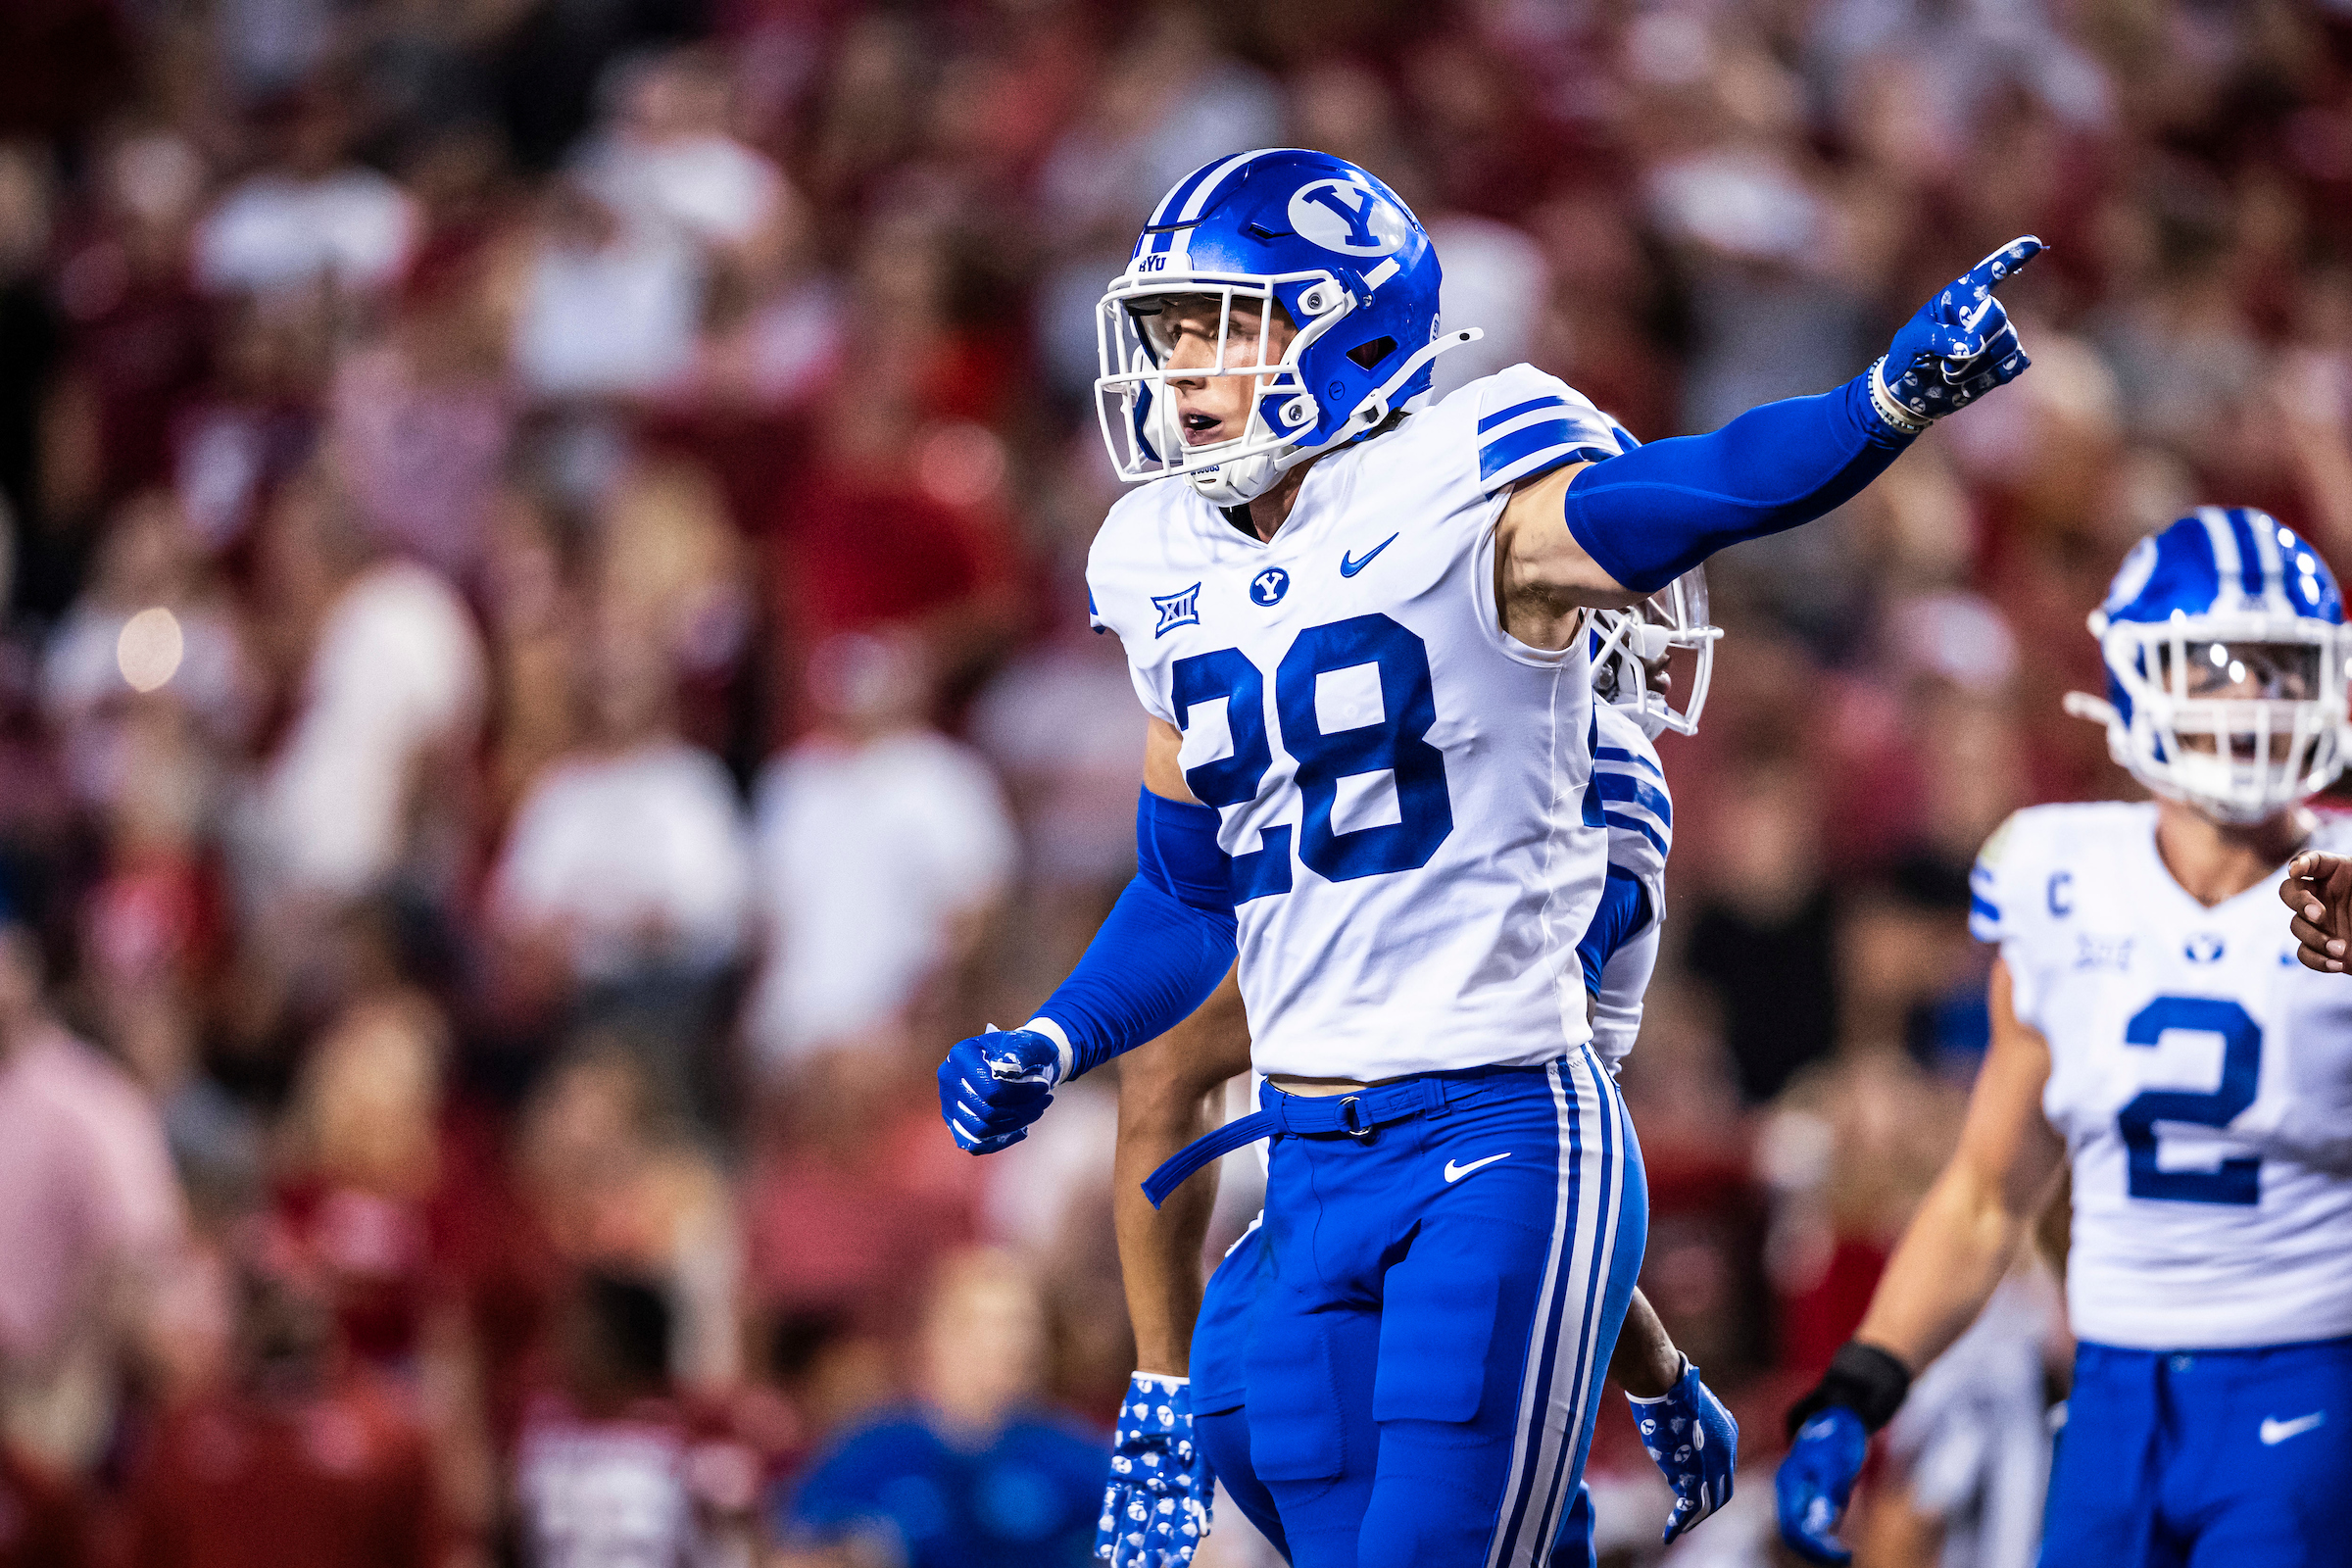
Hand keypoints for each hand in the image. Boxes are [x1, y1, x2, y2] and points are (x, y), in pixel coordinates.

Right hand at [938, 1027, 1062, 1153]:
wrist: (1021, 1062)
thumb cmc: (1024, 1052)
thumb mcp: (1028, 1044)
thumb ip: (1020, 1053)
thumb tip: (1011, 1069)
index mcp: (961, 1055)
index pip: (990, 1088)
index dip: (1021, 1093)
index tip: (1044, 1088)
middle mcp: (949, 1080)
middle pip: (985, 1111)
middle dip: (1022, 1110)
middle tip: (1046, 1100)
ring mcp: (949, 1104)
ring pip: (981, 1130)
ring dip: (1015, 1124)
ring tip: (1037, 1110)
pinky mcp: (956, 1125)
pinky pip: (976, 1144)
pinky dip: (1002, 1139)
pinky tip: (1021, 1128)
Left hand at [1096, 1373, 1211, 1565]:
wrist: (1168, 1381)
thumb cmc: (1192, 1411)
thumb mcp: (1199, 1449)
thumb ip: (1199, 1489)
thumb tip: (1202, 1530)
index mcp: (1190, 1486)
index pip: (1185, 1527)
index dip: (1179, 1550)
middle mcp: (1166, 1487)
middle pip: (1158, 1529)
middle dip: (1150, 1554)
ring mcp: (1143, 1480)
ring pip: (1134, 1521)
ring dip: (1128, 1545)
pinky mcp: (1122, 1469)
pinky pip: (1114, 1503)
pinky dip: (1109, 1525)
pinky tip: (1102, 1549)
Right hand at [1628, 1359, 1736, 1542]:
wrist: (1662, 1383)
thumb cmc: (1666, 1388)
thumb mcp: (1686, 1409)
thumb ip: (1690, 1430)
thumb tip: (1678, 1441)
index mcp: (1728, 1434)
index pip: (1724, 1470)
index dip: (1709, 1486)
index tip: (1693, 1494)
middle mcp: (1727, 1451)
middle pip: (1721, 1491)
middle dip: (1706, 1507)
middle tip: (1689, 1520)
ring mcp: (1714, 1464)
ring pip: (1707, 1503)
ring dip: (1692, 1518)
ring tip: (1677, 1527)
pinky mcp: (1697, 1474)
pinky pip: (1690, 1508)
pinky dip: (1680, 1524)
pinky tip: (1670, 1533)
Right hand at [1775, 1406, 1867, 1565]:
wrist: (1844, 1411)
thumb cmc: (1837, 1435)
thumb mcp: (1833, 1465)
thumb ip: (1825, 1495)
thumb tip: (1820, 1527)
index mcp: (1789, 1483)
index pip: (1792, 1527)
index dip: (1814, 1546)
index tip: (1840, 1555)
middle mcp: (1792, 1490)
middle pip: (1796, 1531)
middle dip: (1817, 1549)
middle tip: (1845, 1557)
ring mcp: (1804, 1490)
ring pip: (1806, 1527)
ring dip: (1823, 1544)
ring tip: (1848, 1553)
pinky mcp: (1817, 1491)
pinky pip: (1817, 1520)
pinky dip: (1829, 1534)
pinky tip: (1847, 1540)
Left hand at [1874, 237, 2043, 428]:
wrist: (1913, 393)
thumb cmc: (1908, 358)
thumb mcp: (1911, 343)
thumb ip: (1940, 338)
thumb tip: (1974, 346)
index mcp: (1959, 297)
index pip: (1988, 272)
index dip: (2011, 257)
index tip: (2034, 243)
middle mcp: (1983, 311)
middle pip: (1997, 316)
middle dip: (1974, 340)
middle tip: (1947, 361)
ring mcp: (1997, 336)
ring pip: (2006, 344)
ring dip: (1976, 365)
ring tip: (1950, 373)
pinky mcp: (2004, 362)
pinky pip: (2012, 365)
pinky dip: (1988, 378)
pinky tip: (1967, 383)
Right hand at [2282, 851, 2351, 971]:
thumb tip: (2321, 871)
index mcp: (2340, 874)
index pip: (2314, 860)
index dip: (2301, 862)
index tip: (2296, 870)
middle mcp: (2323, 896)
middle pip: (2290, 891)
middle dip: (2299, 902)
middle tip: (2318, 915)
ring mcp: (2319, 923)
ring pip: (2296, 925)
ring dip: (2315, 938)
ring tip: (2341, 948)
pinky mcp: (2320, 948)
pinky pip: (2304, 953)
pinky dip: (2317, 960)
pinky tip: (2337, 964)